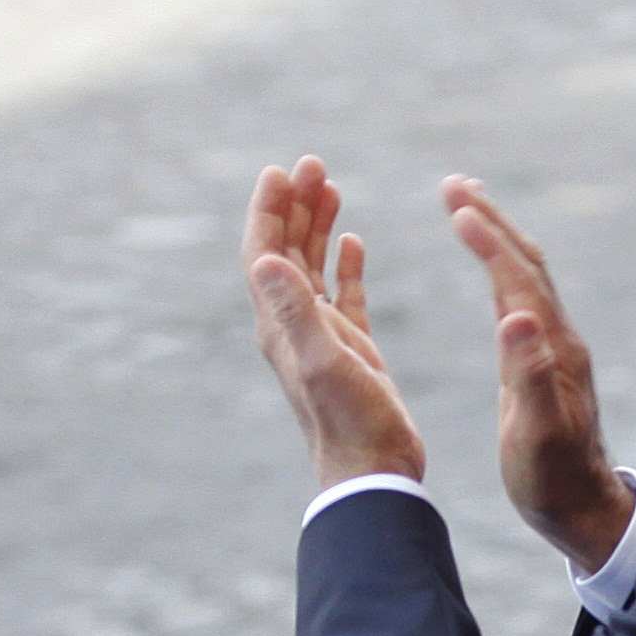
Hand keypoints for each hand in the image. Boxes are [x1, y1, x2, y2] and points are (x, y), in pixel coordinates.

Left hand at [242, 155, 428, 492]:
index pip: (263, 253)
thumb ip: (294, 310)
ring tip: (330, 185)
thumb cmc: (349, 423)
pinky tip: (354, 240)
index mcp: (279, 324)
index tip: (281, 170)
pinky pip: (342, 295)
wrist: (373, 472)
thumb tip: (264, 258)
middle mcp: (292, 326)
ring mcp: (321, 337)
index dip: (267, 211)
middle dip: (294, 205)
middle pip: (284, 251)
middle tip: (312, 163)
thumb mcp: (321, 361)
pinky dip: (345, 264)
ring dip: (317, 226)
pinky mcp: (351, 350)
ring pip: (312, 266)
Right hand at [443, 177, 635, 573]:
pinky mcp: (551, 361)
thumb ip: (528, 375)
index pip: (517, 280)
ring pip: (527, 277)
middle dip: (491, 220)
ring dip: (498, 237)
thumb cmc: (552, 480)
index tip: (456, 206)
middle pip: (526, 264)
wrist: (586, 508)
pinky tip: (491, 269)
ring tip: (468, 208)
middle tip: (454, 184)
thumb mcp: (535, 434)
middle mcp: (560, 339)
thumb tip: (518, 317)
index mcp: (552, 351)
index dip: (488, 241)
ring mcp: (557, 348)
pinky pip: (525, 299)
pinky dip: (504, 270)